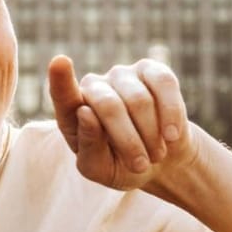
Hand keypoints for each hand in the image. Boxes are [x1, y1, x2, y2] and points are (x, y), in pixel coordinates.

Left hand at [47, 55, 194, 192]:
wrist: (161, 161)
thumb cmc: (121, 165)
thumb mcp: (100, 169)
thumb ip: (88, 147)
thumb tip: (85, 112)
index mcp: (72, 111)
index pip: (63, 94)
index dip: (61, 79)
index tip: (59, 62)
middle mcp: (94, 86)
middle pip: (109, 106)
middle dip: (129, 142)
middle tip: (141, 165)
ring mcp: (122, 75)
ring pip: (139, 101)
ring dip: (151, 136)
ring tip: (155, 154)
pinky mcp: (152, 71)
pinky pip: (164, 85)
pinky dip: (171, 115)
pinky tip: (172, 135)